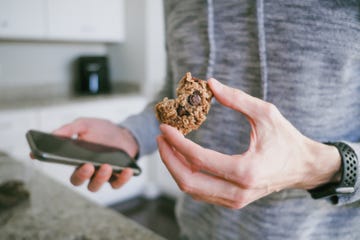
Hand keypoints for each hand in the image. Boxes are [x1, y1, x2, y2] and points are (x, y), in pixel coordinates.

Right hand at [54, 117, 138, 191]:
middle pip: (80, 181)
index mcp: (78, 160)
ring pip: (97, 185)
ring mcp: (103, 175)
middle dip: (82, 175)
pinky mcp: (117, 176)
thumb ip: (70, 129)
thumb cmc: (102, 131)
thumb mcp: (86, 125)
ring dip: (101, 178)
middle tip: (88, 166)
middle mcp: (88, 171)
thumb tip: (54, 133)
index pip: (66, 169)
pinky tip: (127, 170)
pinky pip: (118, 183)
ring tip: (106, 166)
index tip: (59, 160)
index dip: (60, 166)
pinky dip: (123, 178)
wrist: (123, 133)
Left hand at [157, 79, 340, 208]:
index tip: (164, 128)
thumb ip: (237, 99)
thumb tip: (210, 84)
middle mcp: (238, 192)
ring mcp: (234, 200)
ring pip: (192, 189)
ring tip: (168, 146)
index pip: (198, 159)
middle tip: (161, 138)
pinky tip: (182, 158)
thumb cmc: (287, 139)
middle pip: (188, 181)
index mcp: (245, 171)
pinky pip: (201, 191)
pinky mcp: (233, 201)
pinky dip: (187, 174)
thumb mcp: (266, 113)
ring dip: (175, 167)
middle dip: (168, 159)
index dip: (176, 142)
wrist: (303, 167)